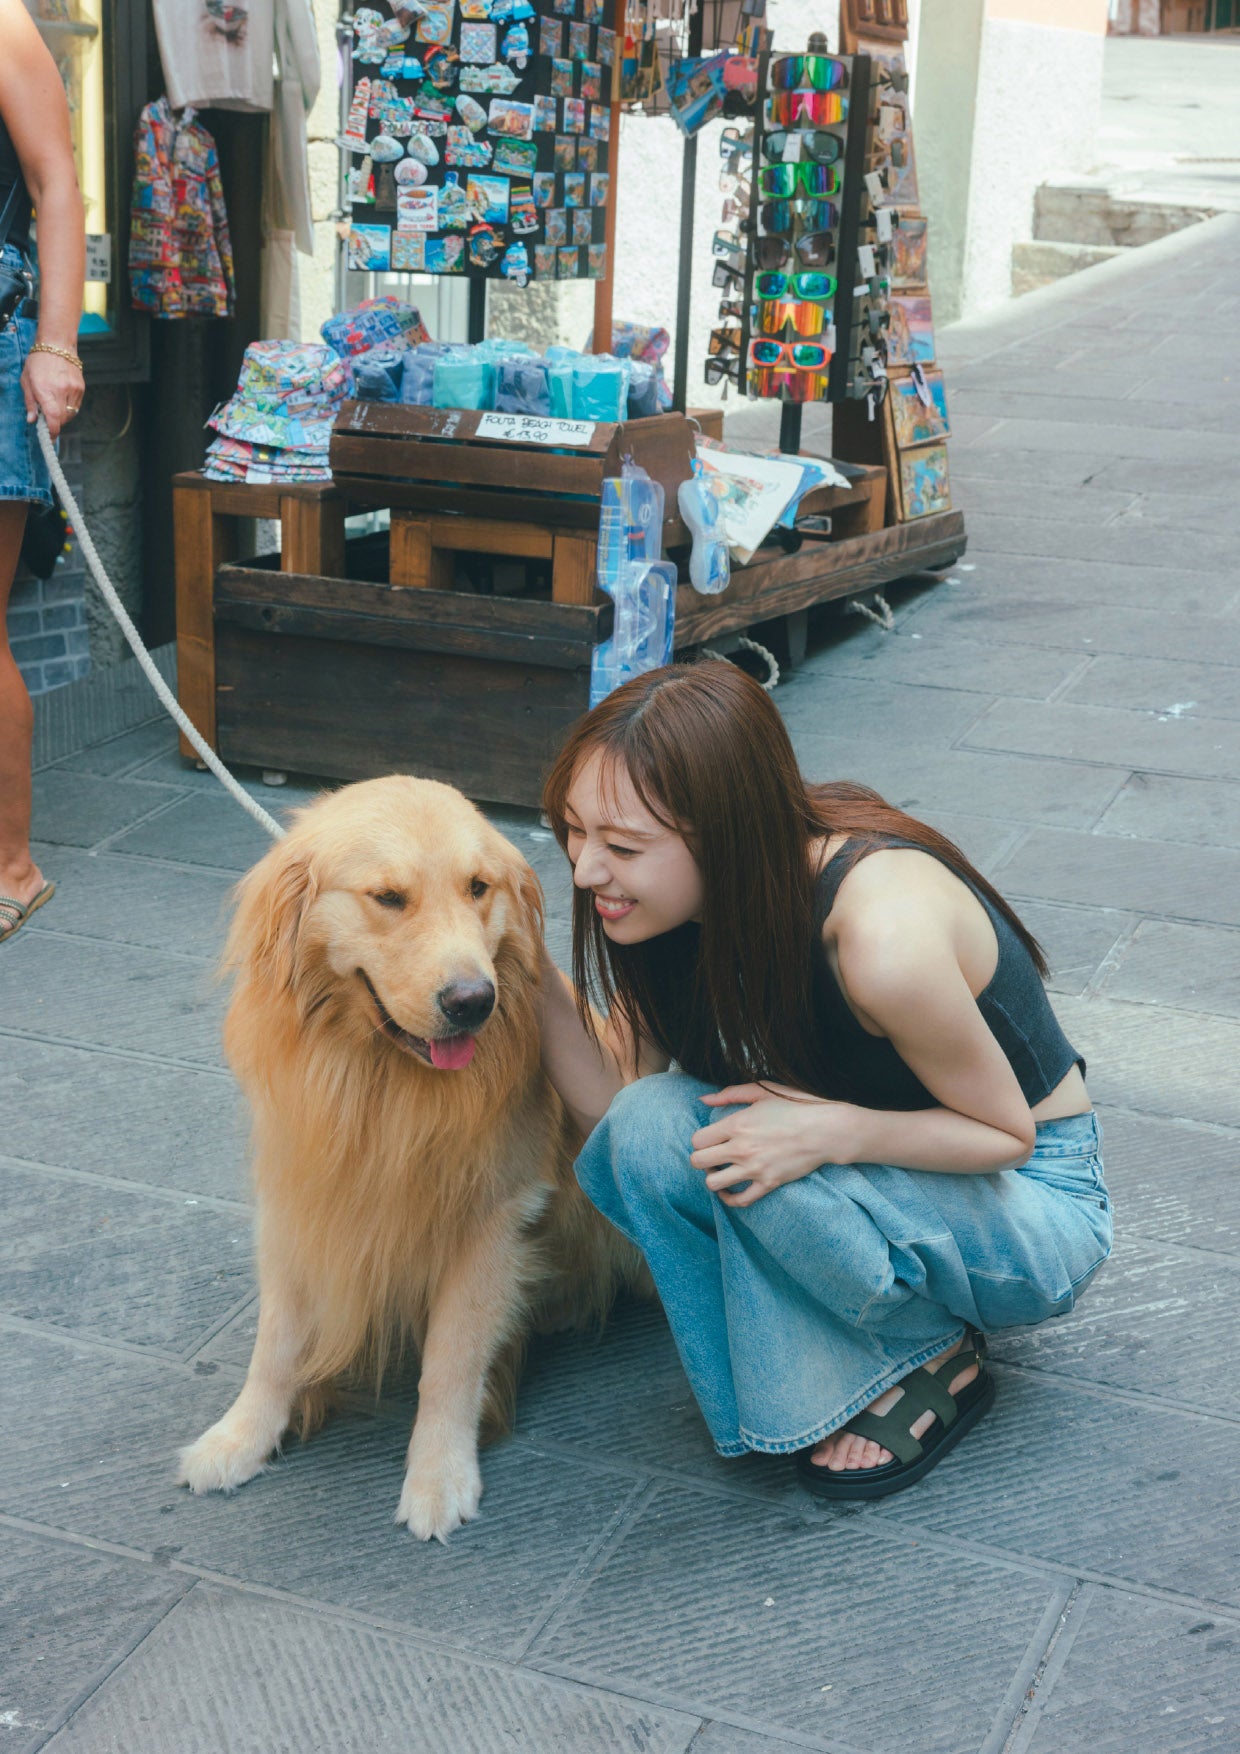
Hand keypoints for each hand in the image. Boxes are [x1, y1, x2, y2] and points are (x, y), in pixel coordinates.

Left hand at [22, 346, 82, 439]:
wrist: (56, 344)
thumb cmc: (38, 361)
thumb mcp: (26, 380)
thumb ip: (30, 402)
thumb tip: (32, 420)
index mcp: (45, 390)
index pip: (53, 419)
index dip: (53, 431)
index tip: (50, 437)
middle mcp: (61, 391)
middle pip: (62, 419)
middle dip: (55, 422)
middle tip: (48, 417)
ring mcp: (73, 390)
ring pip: (71, 413)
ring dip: (62, 415)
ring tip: (55, 404)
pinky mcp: (81, 388)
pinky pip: (76, 405)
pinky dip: (69, 407)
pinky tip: (62, 398)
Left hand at [691, 1081, 857, 1206]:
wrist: (826, 1129)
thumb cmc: (796, 1106)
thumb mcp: (763, 1091)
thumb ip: (730, 1094)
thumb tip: (704, 1100)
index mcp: (736, 1124)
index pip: (697, 1140)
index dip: (700, 1140)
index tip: (710, 1140)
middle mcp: (741, 1148)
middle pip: (698, 1162)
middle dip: (700, 1159)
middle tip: (712, 1156)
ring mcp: (754, 1169)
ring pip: (712, 1183)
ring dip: (713, 1177)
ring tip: (721, 1171)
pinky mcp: (768, 1183)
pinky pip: (739, 1201)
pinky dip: (730, 1198)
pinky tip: (730, 1190)